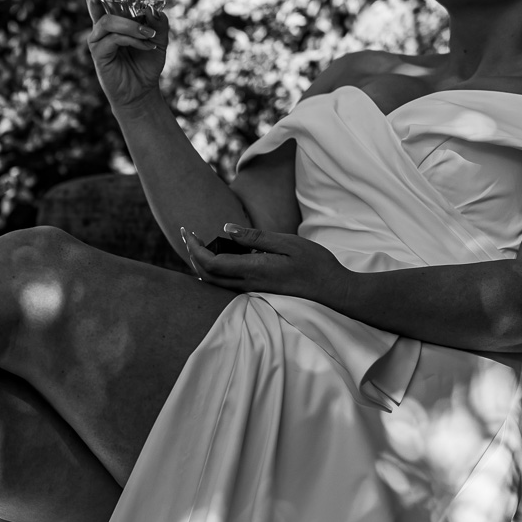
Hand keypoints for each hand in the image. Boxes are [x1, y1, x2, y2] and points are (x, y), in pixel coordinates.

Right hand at [85, 0, 168, 107]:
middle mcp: (105, 23)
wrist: (142, 91)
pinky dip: (132, 38)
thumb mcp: (160, 37)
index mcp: (119, 15)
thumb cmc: (147, 62)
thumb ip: (159, 20)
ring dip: (132, 25)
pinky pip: (112, 38)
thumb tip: (151, 7)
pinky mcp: (98, 52)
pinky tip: (145, 44)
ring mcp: (99, 37)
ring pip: (108, 19)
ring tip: (151, 34)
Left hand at [179, 223, 353, 303]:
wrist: (334, 291)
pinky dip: (215, 270)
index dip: (194, 249)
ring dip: (202, 264)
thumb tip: (227, 229)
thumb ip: (255, 237)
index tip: (188, 232)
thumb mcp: (287, 242)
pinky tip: (220, 256)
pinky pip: (228, 284)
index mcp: (253, 270)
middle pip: (208, 275)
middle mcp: (249, 284)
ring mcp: (254, 290)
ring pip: (216, 282)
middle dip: (193, 255)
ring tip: (198, 244)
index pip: (211, 263)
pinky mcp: (260, 291)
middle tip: (187, 235)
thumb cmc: (315, 264)